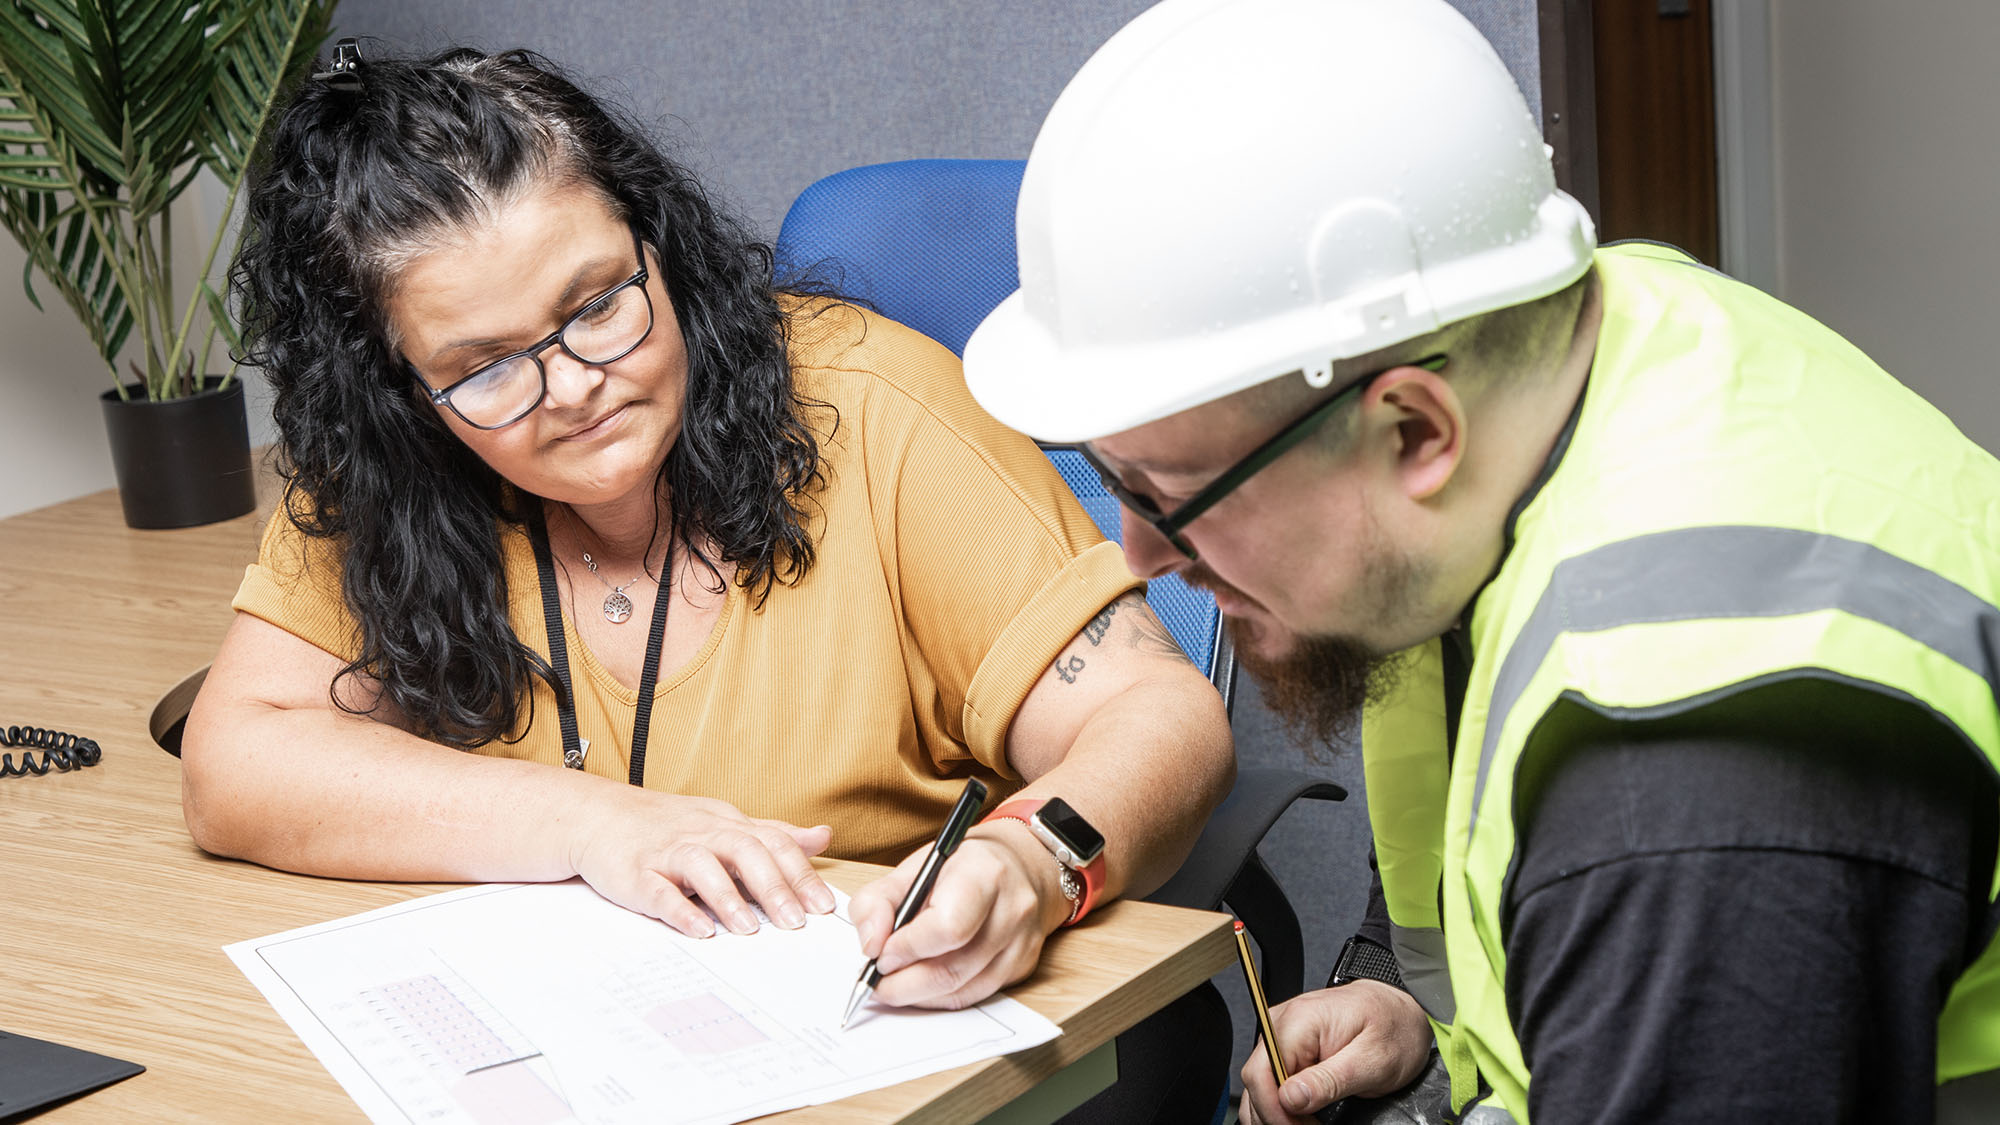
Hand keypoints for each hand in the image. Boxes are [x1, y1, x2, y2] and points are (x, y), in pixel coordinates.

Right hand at [569, 790, 834, 937]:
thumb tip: (822, 837)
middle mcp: (702, 834)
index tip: (824, 906)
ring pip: (703, 867)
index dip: (800, 873)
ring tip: (750, 929)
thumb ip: (772, 834)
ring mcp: (668, 852)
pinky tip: (699, 930)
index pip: (773, 842)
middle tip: (796, 922)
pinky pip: (659, 891)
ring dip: (728, 898)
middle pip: (744, 851)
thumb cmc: (666, 825)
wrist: (597, 815)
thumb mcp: (724, 821)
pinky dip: (680, 910)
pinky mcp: (636, 873)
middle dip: (773, 887)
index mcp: (727, 824)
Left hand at [847, 821, 1066, 1009]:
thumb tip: (869, 945)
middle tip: (876, 982)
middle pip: (952, 969)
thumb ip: (878, 901)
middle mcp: (1011, 911)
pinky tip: (921, 986)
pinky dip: (938, 998)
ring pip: (960, 991)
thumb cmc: (964, 866)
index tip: (879, 954)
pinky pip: (972, 997)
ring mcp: (1020, 944)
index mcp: (984, 875)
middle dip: (903, 984)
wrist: (1021, 866)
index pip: (947, 927)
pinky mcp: (1020, 968)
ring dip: (917, 996)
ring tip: (893, 983)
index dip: (906, 948)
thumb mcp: (914, 868)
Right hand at [1239, 982, 1432, 1123]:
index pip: (1262, 1073)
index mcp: (1300, 1020)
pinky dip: (1282, 1103)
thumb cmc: (1393, 1028)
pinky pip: (1271, 1079)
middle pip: (1257, 1081)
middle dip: (1278, 1115)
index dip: (1275, 1110)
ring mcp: (1281, 1033)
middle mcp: (1282, 1023)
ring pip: (1260, 1084)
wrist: (1401, 1011)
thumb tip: (1290, 1098)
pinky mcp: (1286, 1046)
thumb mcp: (1372, 1061)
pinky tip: (1299, 1116)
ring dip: (1278, 1112)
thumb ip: (1330, 1080)